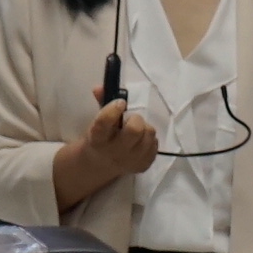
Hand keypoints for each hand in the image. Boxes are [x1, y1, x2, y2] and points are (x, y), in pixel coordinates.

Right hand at [48, 93, 160, 209]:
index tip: (121, 103)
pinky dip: (149, 139)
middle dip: (135, 119)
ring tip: (136, 131)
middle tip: (130, 120)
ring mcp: (131, 161)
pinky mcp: (143, 165)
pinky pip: (155, 145)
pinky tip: (140, 141)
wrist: (102, 164)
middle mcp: (114, 152)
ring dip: (145, 128)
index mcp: (98, 139)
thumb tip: (100, 87)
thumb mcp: (97, 121)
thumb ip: (101, 101)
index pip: (105, 122)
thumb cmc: (102, 136)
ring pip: (149, 135)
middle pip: (135, 130)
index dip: (114, 109)